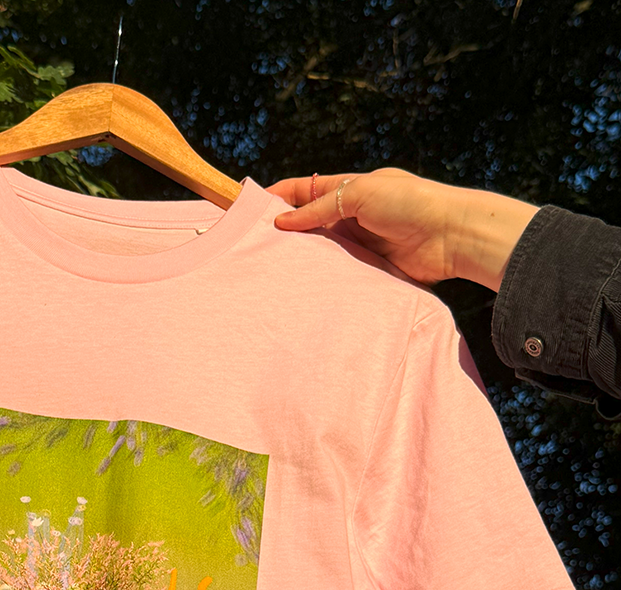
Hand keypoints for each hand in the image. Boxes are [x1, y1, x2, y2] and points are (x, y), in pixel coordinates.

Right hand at [264, 167, 539, 291]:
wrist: (452, 235)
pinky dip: (324, 279)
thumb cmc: (410, 204)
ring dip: (303, 258)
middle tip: (255, 245)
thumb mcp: (361, 194)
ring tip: (273, 269)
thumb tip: (281, 222)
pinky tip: (304, 287)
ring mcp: (361, 243)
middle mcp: (353, 215)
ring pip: (322, 251)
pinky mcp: (370, 269)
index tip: (251, 207)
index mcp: (351, 188)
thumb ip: (320, 208)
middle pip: (310, 223)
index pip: (306, 189)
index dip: (279, 195)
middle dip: (286, 231)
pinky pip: (340, 274)